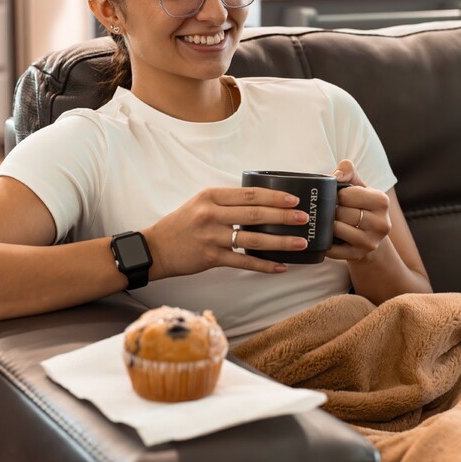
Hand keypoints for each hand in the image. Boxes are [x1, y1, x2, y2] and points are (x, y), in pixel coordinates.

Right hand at [144, 186, 308, 279]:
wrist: (156, 249)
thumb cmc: (181, 225)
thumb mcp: (200, 204)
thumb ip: (226, 202)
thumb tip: (261, 202)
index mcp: (211, 196)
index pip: (249, 194)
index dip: (274, 196)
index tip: (294, 199)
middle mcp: (211, 214)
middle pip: (255, 214)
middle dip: (283, 216)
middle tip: (304, 219)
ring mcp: (211, 237)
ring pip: (253, 239)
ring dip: (280, 242)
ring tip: (300, 244)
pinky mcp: (211, 257)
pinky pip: (243, 261)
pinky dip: (263, 265)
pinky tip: (280, 267)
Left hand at [326, 159, 391, 262]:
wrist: (370, 237)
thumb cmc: (360, 206)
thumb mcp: (359, 186)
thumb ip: (348, 171)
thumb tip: (336, 175)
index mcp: (382, 201)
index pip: (348, 194)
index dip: (337, 194)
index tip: (337, 196)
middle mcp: (381, 223)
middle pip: (342, 213)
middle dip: (332, 210)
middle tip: (331, 209)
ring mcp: (370, 242)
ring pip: (337, 229)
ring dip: (327, 224)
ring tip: (328, 220)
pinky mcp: (358, 255)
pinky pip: (332, 248)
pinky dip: (325, 241)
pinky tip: (326, 235)